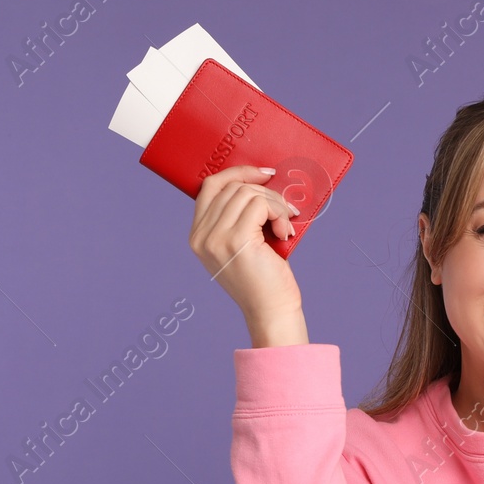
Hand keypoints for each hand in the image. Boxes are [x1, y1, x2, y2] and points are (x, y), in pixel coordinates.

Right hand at [188, 164, 303, 322]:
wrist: (272, 311)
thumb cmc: (264, 278)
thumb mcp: (243, 244)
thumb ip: (239, 217)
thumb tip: (260, 181)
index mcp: (198, 236)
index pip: (210, 186)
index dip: (238, 173)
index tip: (265, 175)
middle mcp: (201, 236)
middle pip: (231, 187)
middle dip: (265, 192)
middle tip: (285, 211)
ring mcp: (215, 238)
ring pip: (247, 193)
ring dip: (275, 204)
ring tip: (285, 225)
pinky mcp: (236, 240)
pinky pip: (260, 205)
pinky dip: (278, 213)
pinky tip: (284, 232)